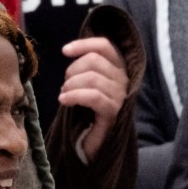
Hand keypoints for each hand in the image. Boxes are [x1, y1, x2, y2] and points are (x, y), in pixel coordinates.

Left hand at [59, 36, 128, 161]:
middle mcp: (123, 80)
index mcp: (118, 69)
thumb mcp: (85, 84)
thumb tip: (69, 50)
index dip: (84, 44)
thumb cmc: (87, 111)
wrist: (94, 144)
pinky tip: (64, 101)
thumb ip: (84, 67)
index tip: (65, 51)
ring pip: (92, 77)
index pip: (104, 46)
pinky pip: (93, 96)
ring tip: (64, 96)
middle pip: (94, 60)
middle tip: (65, 86)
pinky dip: (74, 96)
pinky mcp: (114, 112)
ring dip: (70, 85)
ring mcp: (121, 96)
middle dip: (72, 71)